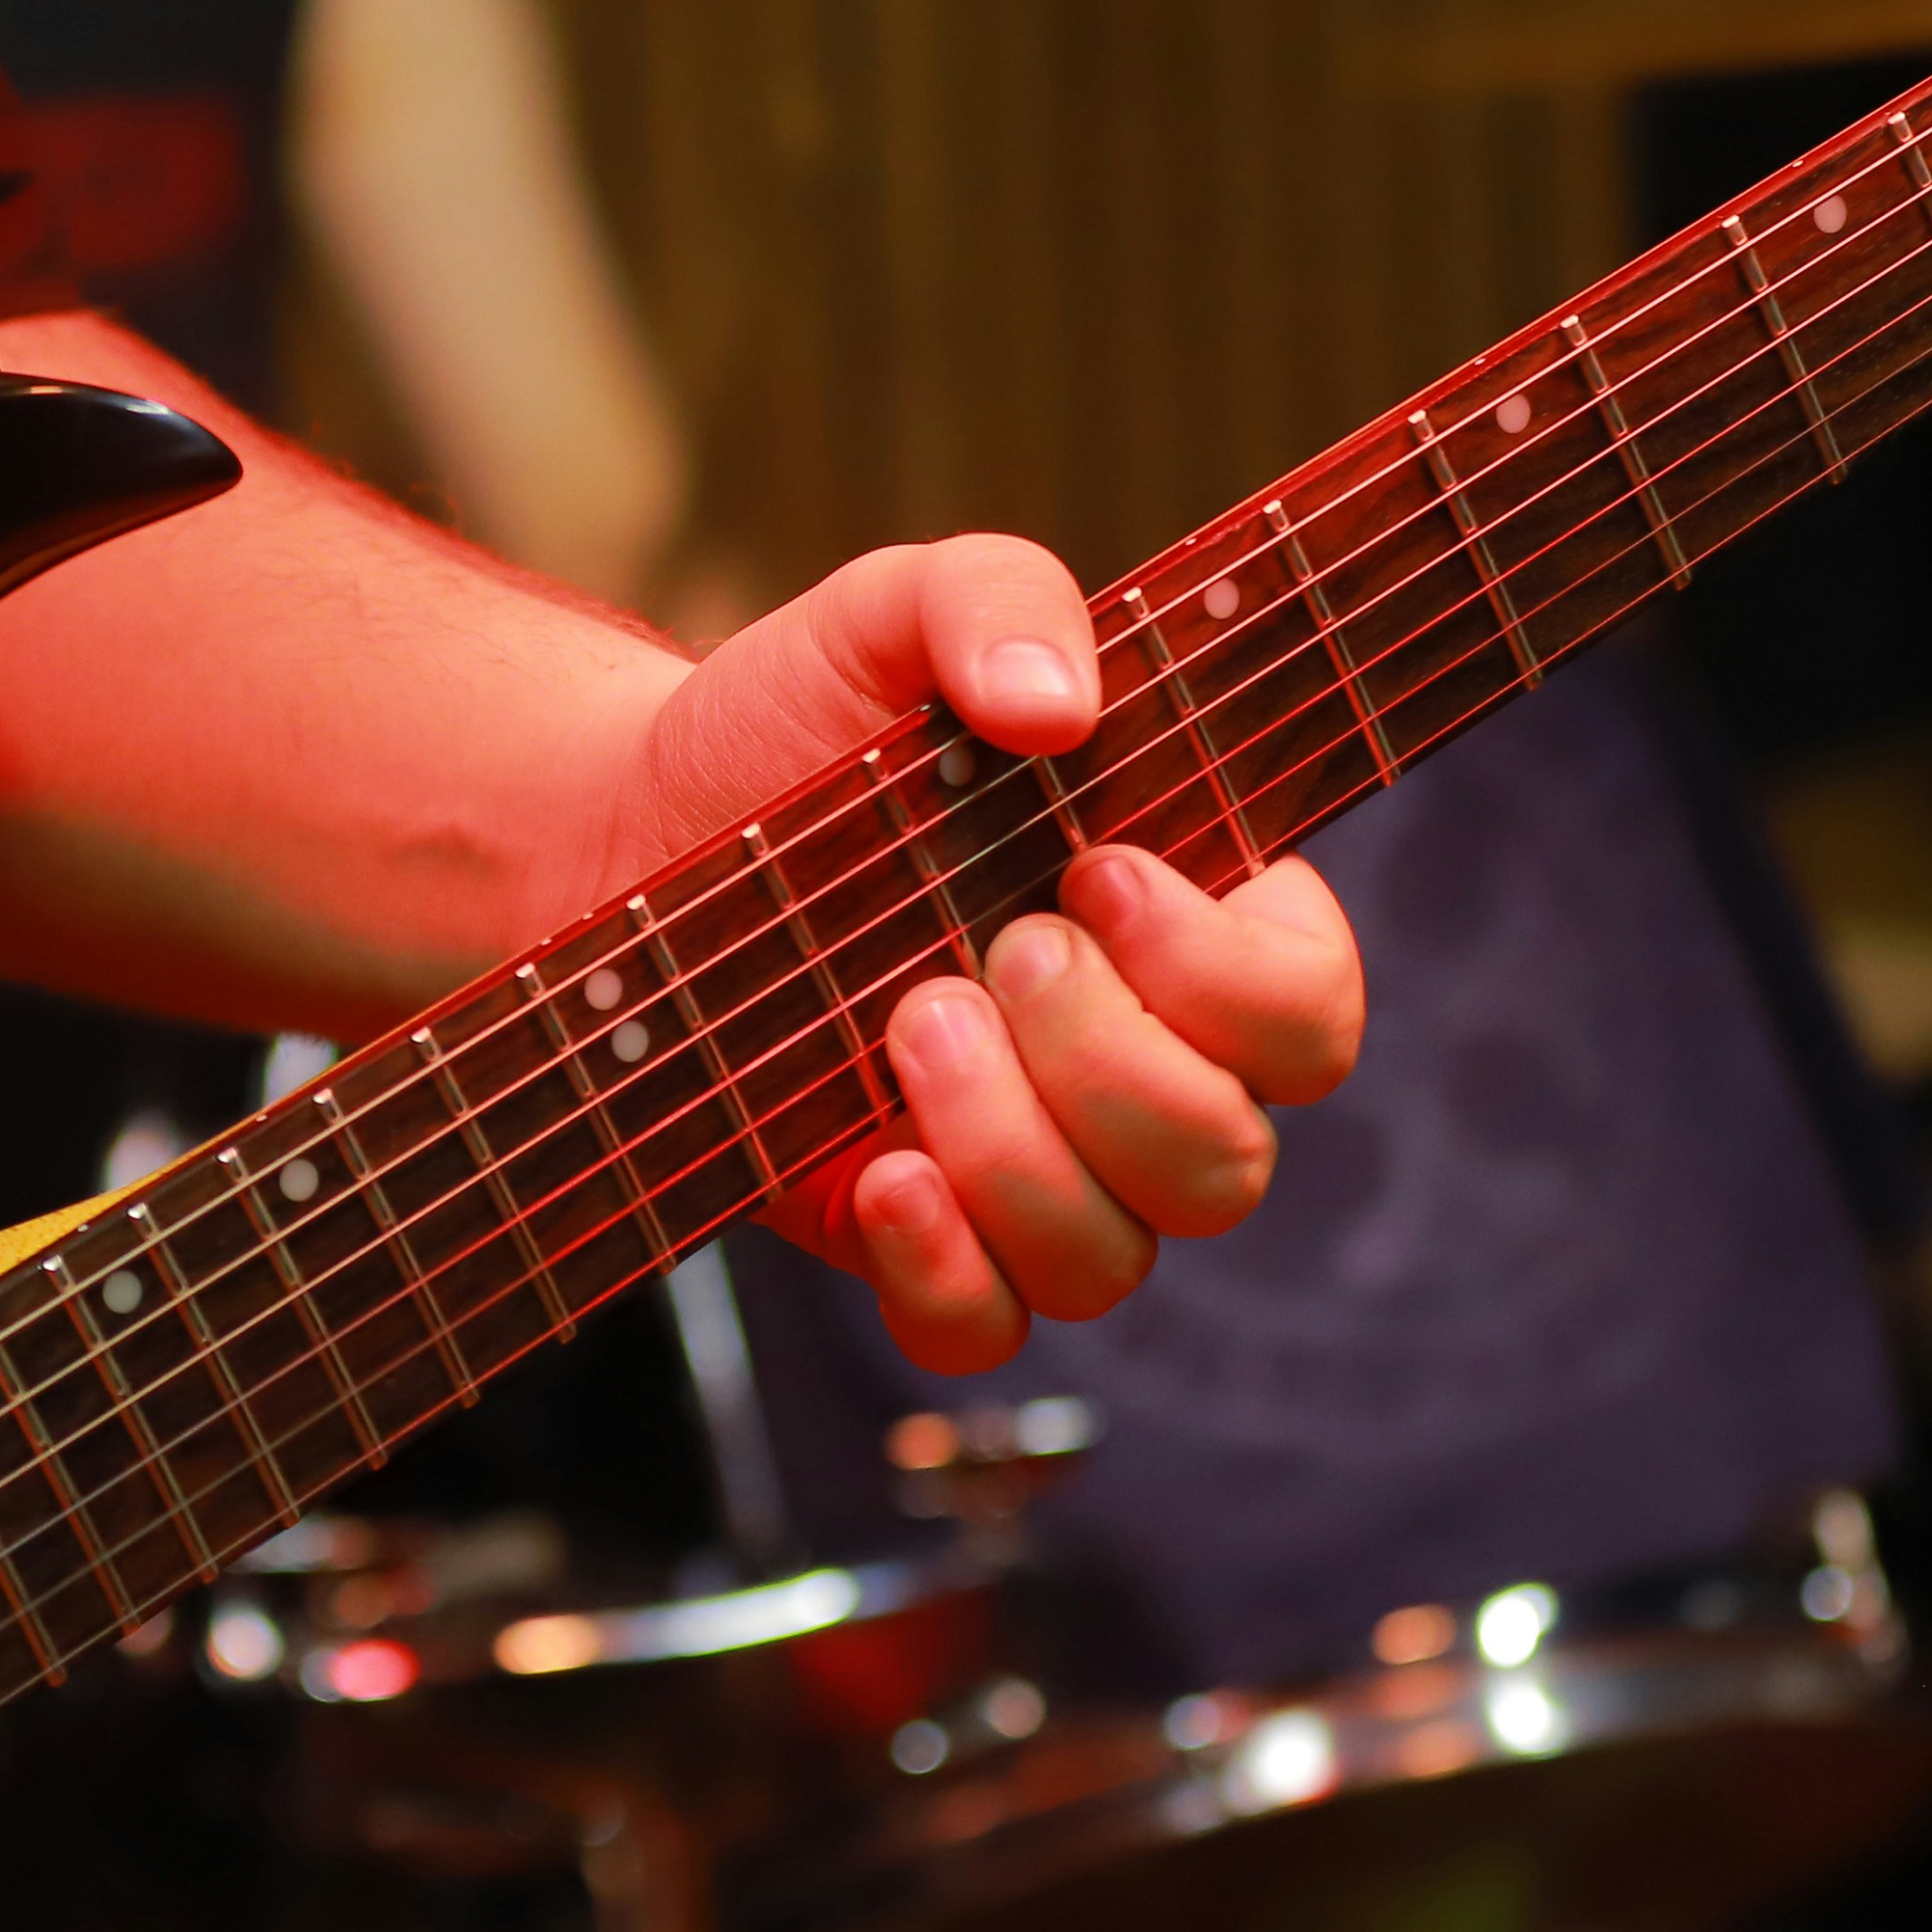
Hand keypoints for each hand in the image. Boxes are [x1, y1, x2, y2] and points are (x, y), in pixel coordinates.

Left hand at [611, 537, 1364, 1370]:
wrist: (623, 833)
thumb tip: (1058, 700)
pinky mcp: (917, 1240)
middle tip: (986, 950)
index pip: (1309, 1013)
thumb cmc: (791, 728)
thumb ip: (995, 600)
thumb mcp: (887, 618)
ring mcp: (1031, 1169)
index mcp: (1182, 929)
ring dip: (1015, 1154)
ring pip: (1116, 1256)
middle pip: (1228, 1159)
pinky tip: (874, 1170)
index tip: (1097, 873)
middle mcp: (1135, 1069)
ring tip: (901, 1026)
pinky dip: (945, 1268)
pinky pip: (987, 1330)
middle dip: (1109, 1064)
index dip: (1233, 974)